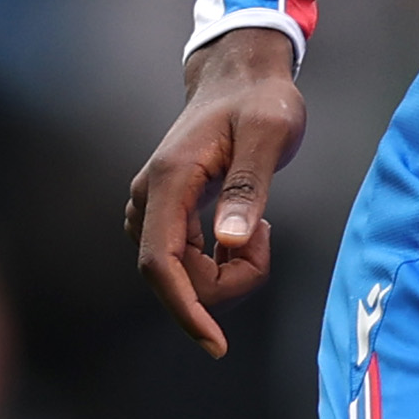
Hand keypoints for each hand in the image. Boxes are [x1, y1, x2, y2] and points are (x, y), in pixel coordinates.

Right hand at [125, 27, 304, 356]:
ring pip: (181, 273)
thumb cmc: (261, 100)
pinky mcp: (168, 214)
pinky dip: (220, 262)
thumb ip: (250, 185)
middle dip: (225, 280)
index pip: (159, 263)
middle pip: (173, 276)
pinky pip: (186, 261)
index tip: (214, 343)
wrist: (242, 76)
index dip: (184, 308)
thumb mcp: (269, 132)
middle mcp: (149, 199)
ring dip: (225, 271)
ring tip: (261, 223)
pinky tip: (246, 229)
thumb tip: (230, 242)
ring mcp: (154, 208)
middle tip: (267, 231)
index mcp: (168, 182)